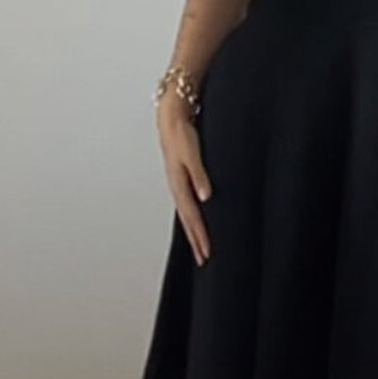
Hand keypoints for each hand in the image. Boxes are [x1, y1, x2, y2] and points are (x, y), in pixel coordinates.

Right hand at [158, 105, 212, 266]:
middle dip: (196, 241)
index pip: (192, 216)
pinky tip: (197, 221)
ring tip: (201, 248)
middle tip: (204, 260)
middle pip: (188, 221)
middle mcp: (177, 188)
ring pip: (187, 215)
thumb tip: (206, 197)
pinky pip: (187, 205)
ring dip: (194, 232)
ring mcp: (178, 184)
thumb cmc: (182, 134)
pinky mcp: (181, 179)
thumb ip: (199, 175)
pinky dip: (192, 218)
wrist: (171, 118)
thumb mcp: (192, 154)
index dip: (200, 235)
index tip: (207, 252)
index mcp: (179, 184)